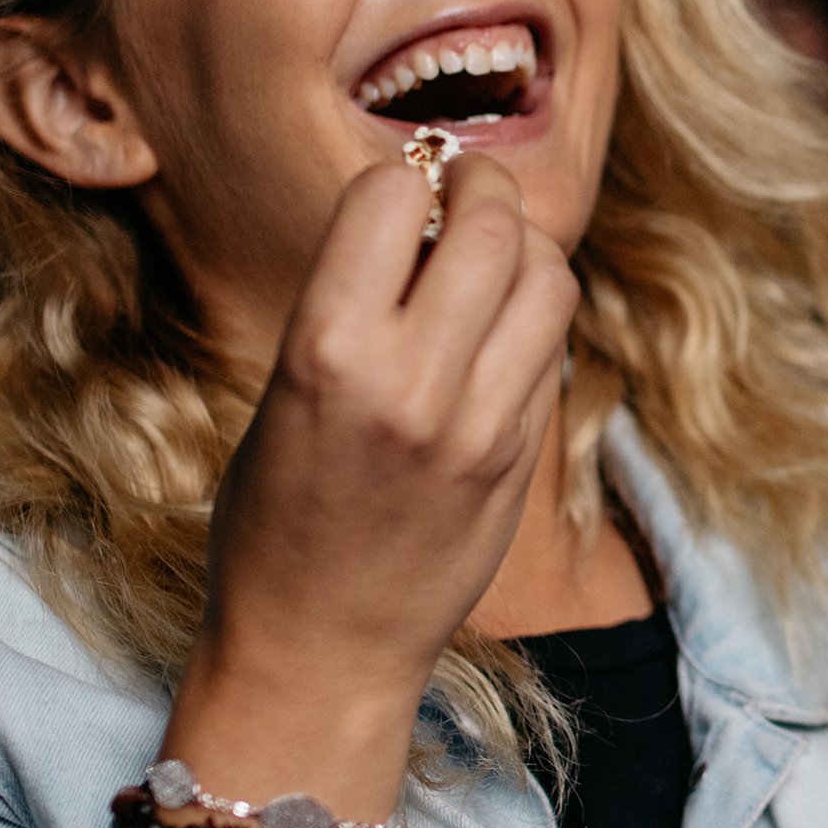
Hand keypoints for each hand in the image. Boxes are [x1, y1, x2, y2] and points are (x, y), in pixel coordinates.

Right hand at [179, 154, 577, 796]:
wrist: (321, 647)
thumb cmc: (275, 517)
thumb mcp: (285, 392)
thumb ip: (355, 303)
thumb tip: (423, 210)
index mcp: (326, 353)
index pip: (388, 196)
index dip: (398, 180)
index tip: (400, 192)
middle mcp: (413, 382)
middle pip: (493, 224)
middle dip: (481, 187)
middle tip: (466, 191)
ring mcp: (482, 424)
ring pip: (548, 277)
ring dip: (526, 247)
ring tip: (493, 256)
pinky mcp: (523, 457)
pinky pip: (553, 347)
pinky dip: (535, 318)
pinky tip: (499, 330)